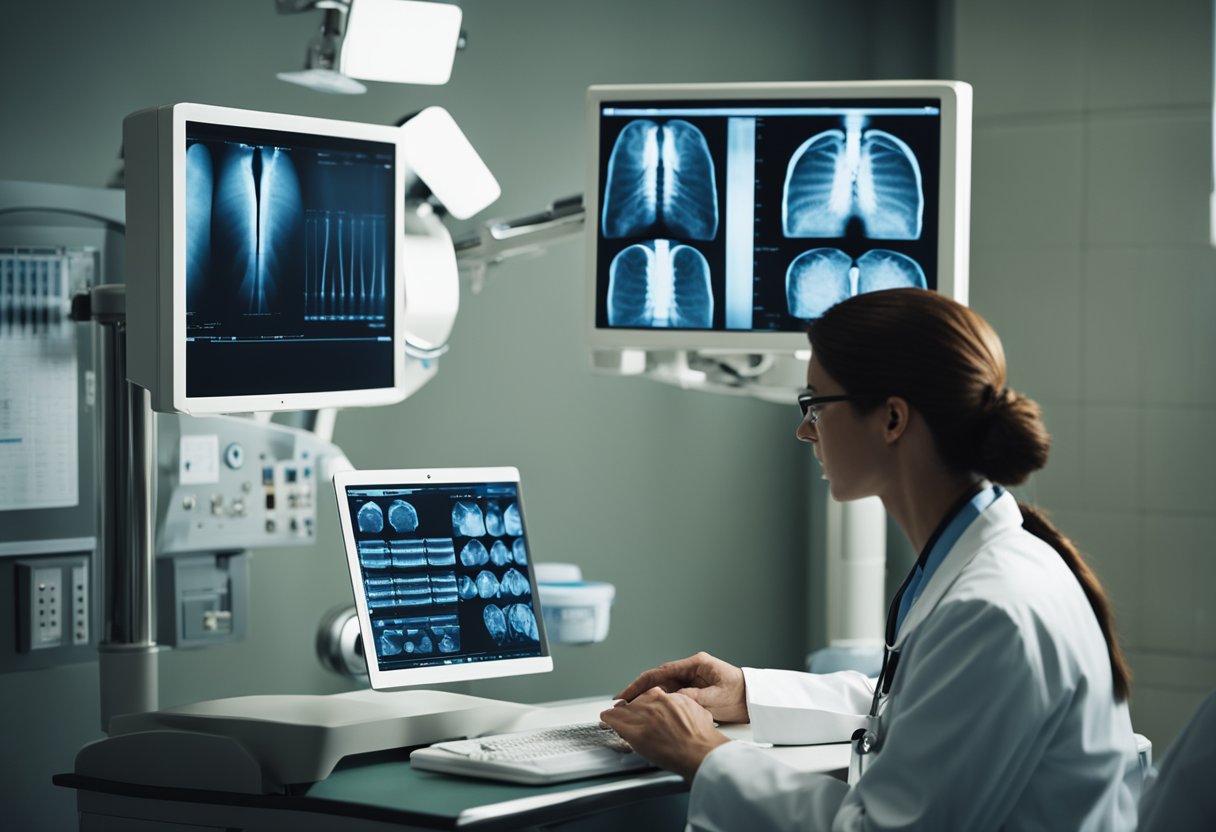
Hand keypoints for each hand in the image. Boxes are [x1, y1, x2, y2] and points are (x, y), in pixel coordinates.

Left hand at [599, 688, 729, 780]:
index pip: (649, 693)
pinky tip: (605, 719)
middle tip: (630, 715)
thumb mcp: (697, 711)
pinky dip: (609, 719)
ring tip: (613, 716)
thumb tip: (681, 709)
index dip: (645, 702)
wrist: (699, 750)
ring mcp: (642, 715)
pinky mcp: (633, 730)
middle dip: (632, 708)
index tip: (644, 707)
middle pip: (635, 700)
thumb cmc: (701, 736)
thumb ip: (684, 706)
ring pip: (622, 708)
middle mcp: (653, 702)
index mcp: (668, 696)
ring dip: (619, 713)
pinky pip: (613, 719)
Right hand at [615, 652, 748, 723]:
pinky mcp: (693, 690)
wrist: (753, 701)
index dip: (641, 683)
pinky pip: (671, 695)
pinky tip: (649, 710)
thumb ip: (693, 697)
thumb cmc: (739, 694)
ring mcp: (691, 679)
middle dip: (638, 691)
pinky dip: (659, 702)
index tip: (626, 694)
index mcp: (695, 664)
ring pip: (662, 688)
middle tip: (621, 703)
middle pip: (657, 679)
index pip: (661, 672)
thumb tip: (671, 700)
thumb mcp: (716, 697)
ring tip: (630, 709)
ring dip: (647, 697)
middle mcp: (690, 669)